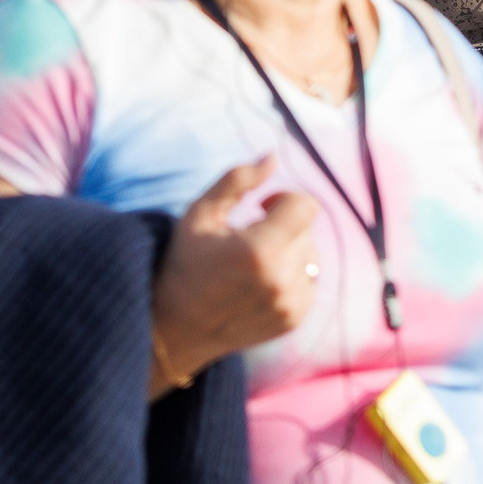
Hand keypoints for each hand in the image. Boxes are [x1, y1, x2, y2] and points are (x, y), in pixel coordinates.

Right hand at [150, 161, 319, 385]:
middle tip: (244, 241)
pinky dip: (290, 275)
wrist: (172, 327)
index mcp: (260, 252)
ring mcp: (291, 304)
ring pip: (310, 255)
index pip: (305, 206)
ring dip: (287, 251)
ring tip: (248, 266)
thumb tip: (273, 156)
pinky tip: (256, 284)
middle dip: (280, 227)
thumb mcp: (200, 215)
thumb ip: (237, 181)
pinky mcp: (295, 318)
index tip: (261, 208)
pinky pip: (309, 280)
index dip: (284, 200)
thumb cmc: (184, 262)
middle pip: (305, 229)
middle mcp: (282, 281)